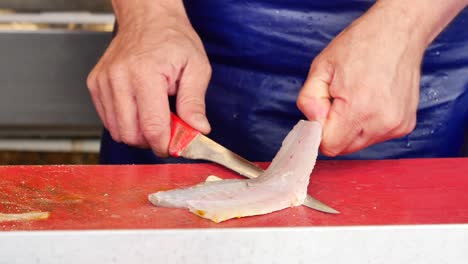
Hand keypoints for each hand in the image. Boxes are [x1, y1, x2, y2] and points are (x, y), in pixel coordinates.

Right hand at [87, 2, 210, 156]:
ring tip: (154, 115)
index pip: (152, 127)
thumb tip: (198, 130)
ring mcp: (103, 82)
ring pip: (118, 131)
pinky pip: (109, 120)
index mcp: (145, 74)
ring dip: (138, 134)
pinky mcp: (95, 84)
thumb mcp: (196, 67)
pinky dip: (126, 123)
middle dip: (152, 141)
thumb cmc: (172, 39)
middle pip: (131, 135)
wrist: (147, 17)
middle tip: (168, 130)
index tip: (176, 146)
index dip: (166, 145)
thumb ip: (195, 102)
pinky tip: (139, 109)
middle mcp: (118, 78)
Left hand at [297, 2, 426, 156]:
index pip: (330, 146)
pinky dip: (368, 123)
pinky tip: (372, 100)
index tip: (323, 111)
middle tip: (340, 99)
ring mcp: (396, 125)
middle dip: (335, 129)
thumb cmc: (360, 45)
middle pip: (344, 147)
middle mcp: (381, 122)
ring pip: (359, 143)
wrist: (398, 32)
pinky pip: (376, 136)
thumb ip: (309, 100)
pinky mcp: (405, 125)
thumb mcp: (321, 67)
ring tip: (358, 97)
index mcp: (358, 109)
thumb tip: (313, 123)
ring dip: (352, 127)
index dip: (321, 130)